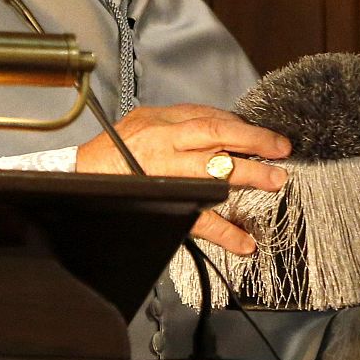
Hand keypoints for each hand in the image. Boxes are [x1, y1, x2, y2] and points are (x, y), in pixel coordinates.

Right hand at [75, 103, 289, 254]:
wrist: (78, 175)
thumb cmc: (113, 150)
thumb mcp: (145, 121)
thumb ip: (180, 121)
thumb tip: (220, 125)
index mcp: (163, 123)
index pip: (211, 119)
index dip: (244, 128)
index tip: (267, 137)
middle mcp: (166, 144)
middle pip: (217, 138)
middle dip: (254, 143)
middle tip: (281, 152)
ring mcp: (165, 175)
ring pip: (212, 172)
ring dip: (247, 177)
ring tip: (273, 182)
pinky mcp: (162, 204)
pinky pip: (198, 219)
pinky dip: (225, 232)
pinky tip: (244, 241)